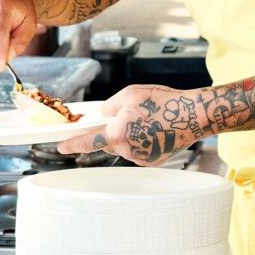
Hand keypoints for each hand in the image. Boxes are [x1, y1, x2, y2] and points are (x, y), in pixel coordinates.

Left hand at [57, 84, 204, 165]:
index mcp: (118, 134)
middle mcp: (127, 150)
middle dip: (114, 131)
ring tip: (150, 120)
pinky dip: (143, 141)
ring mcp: (141, 157)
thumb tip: (102, 114)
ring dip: (130, 136)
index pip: (88, 142)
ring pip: (125, 147)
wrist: (193, 115)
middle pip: (110, 143)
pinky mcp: (154, 160)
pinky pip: (140, 151)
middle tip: (130, 117)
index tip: (61, 147)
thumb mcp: (130, 94)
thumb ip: (110, 106)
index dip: (72, 144)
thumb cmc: (163, 102)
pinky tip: (156, 129)